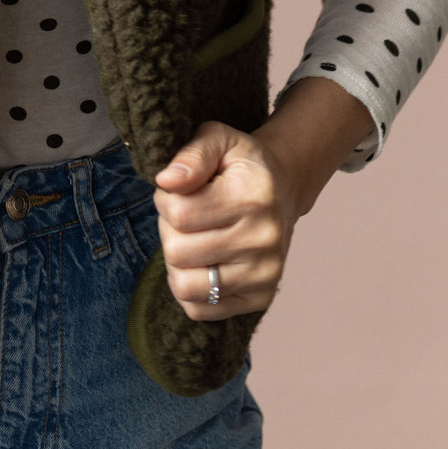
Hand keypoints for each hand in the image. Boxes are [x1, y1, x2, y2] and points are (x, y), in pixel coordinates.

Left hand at [153, 121, 300, 322]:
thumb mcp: (218, 139)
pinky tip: (200, 262)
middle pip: (178, 251)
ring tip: (188, 238)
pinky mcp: (260, 298)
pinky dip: (189, 288)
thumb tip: (166, 182)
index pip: (180, 214)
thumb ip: (192, 155)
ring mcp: (265, 274)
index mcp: (253, 196)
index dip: (164, 199)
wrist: (283, 189)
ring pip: (185, 286)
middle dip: (168, 229)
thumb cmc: (241, 164)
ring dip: (175, 261)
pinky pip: (200, 309)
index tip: (175, 190)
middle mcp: (264, 239)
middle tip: (182, 215)